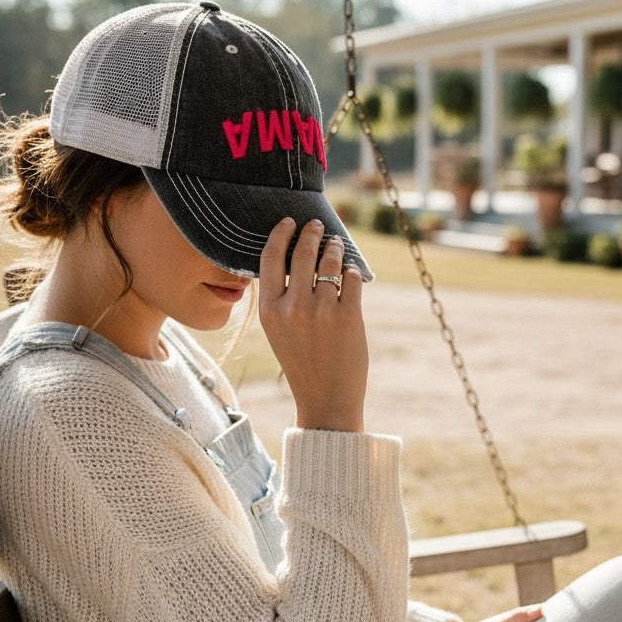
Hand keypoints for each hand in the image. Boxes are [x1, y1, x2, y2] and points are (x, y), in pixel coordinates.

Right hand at [258, 218, 367, 431]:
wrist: (326, 399)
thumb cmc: (303, 364)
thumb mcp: (279, 331)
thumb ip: (282, 298)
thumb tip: (296, 259)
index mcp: (270, 311)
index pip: (270, 258)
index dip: (281, 234)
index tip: (290, 222)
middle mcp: (293, 307)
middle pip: (303, 253)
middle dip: (312, 233)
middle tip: (318, 225)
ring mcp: (322, 311)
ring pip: (330, 262)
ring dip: (334, 248)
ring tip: (336, 245)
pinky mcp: (349, 316)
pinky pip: (352, 279)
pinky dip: (351, 271)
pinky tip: (350, 272)